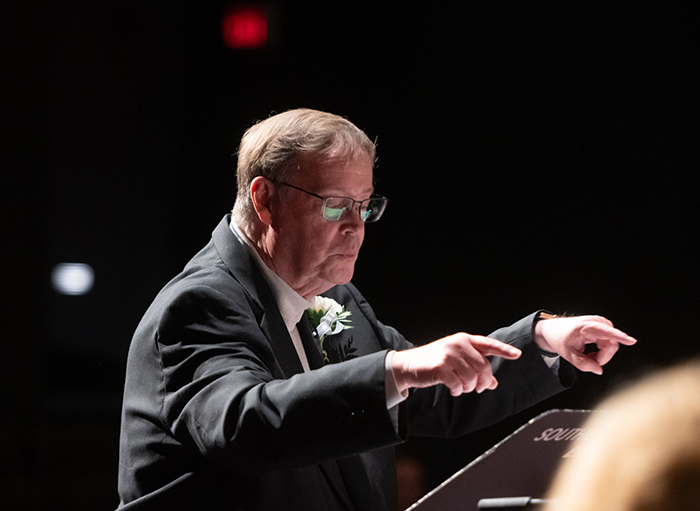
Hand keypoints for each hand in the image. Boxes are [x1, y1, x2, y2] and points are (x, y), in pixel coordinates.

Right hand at [391, 334, 521, 396]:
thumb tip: (493, 383)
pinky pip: (459, 384)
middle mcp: (458, 344)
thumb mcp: (456, 361)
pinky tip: (454, 390)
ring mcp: (449, 354)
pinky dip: (458, 391)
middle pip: (483, 366)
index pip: (488, 344)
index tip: (517, 355)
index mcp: (464, 339)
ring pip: (472, 377)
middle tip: (478, 389)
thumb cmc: (434, 362)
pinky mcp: (441, 367)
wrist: (408, 365)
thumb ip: (475, 368)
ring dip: (469, 388)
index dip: (504, 350)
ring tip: (462, 388)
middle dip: (483, 382)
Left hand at [534, 315, 636, 374]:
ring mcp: (600, 324)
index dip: (620, 337)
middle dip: (603, 357)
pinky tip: (591, 352)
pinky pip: (609, 342)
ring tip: (587, 355)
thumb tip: (598, 370)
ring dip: (602, 354)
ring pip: (611, 344)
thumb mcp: (568, 354)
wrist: (552, 330)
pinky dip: (601, 350)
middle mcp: (595, 323)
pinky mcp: (602, 327)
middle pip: (611, 344)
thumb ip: (583, 364)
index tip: (631, 341)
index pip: (607, 332)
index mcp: (586, 327)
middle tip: (590, 361)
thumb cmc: (559, 338)